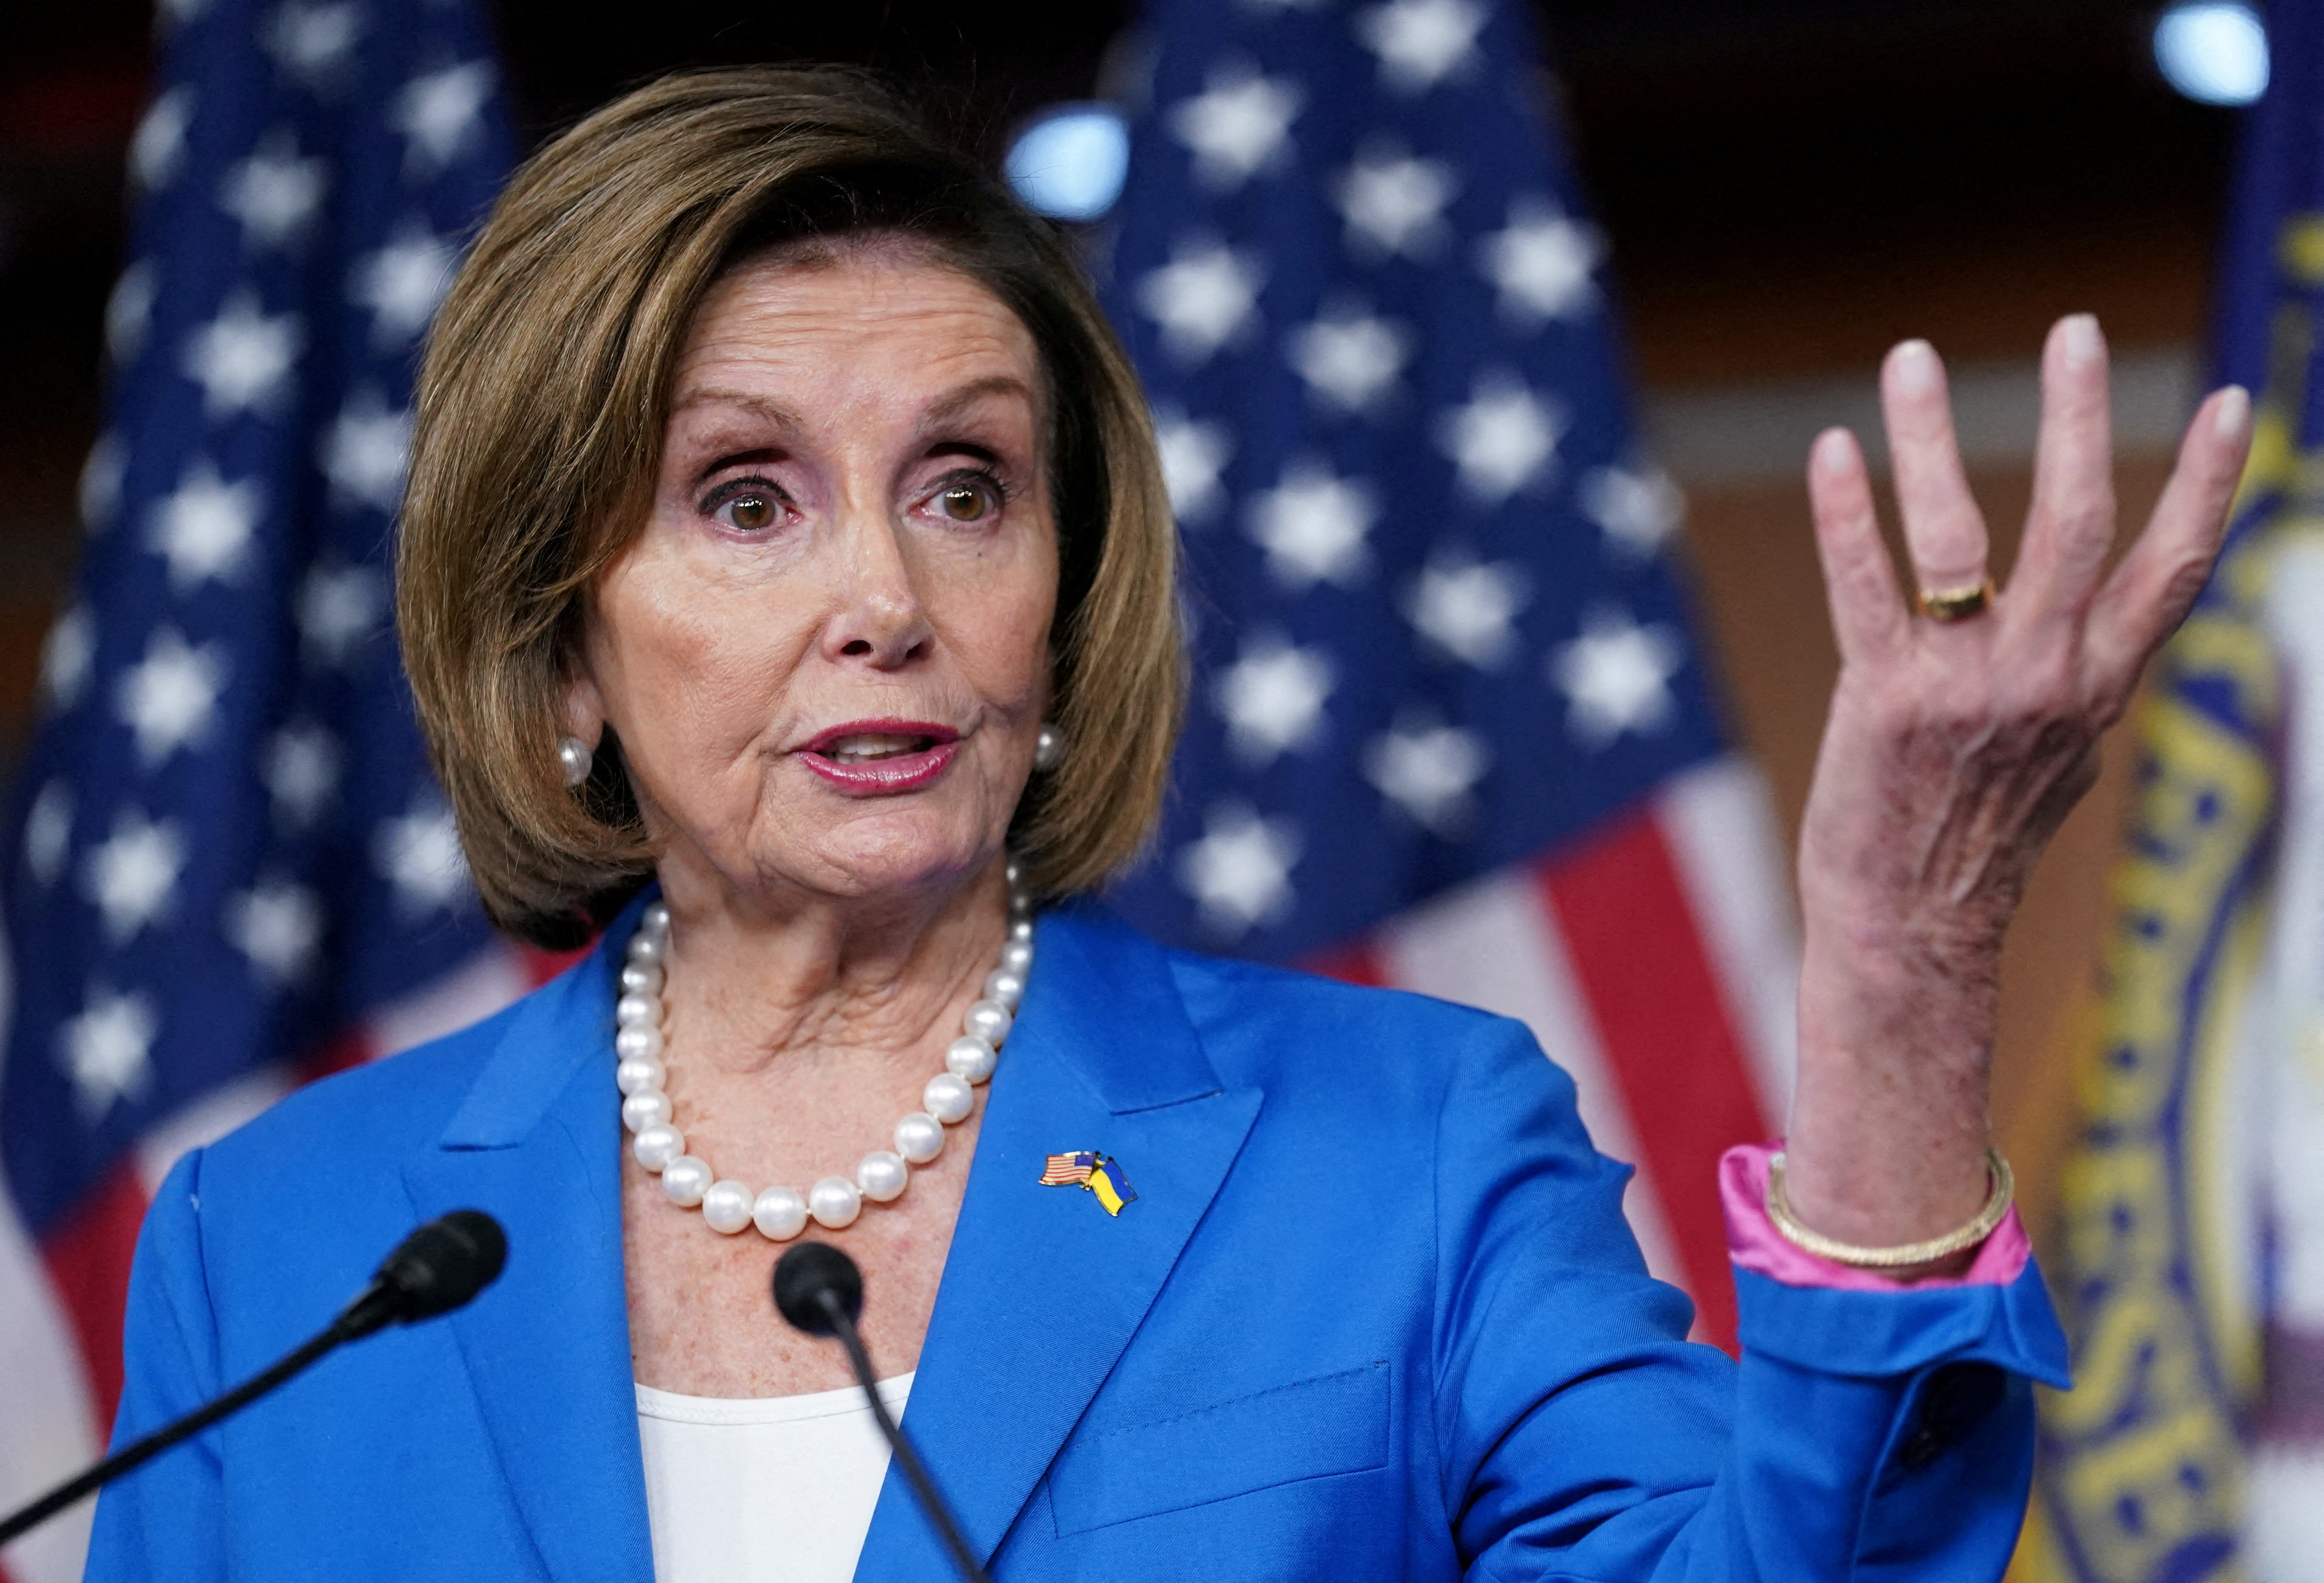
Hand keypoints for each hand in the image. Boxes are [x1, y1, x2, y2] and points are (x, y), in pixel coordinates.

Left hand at [1780, 314, 2249, 1258]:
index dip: (2210, 482)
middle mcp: (2046, 678)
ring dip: (1931, 439)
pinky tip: (1832, 451)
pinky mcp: (1881, 700)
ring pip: (1957, 536)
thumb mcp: (2064, 761)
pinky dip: (1846, 515)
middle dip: (2076, 420)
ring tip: (1910, 360)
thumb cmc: (1979, 838)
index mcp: (2101, 685)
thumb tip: (2113, 645)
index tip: (2235, 401)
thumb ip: (2087, 690)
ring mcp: (1964, 688)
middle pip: (2075, 521)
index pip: (2175, 566)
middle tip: (2072, 331)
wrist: (1912, 928)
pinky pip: (1863, 588)